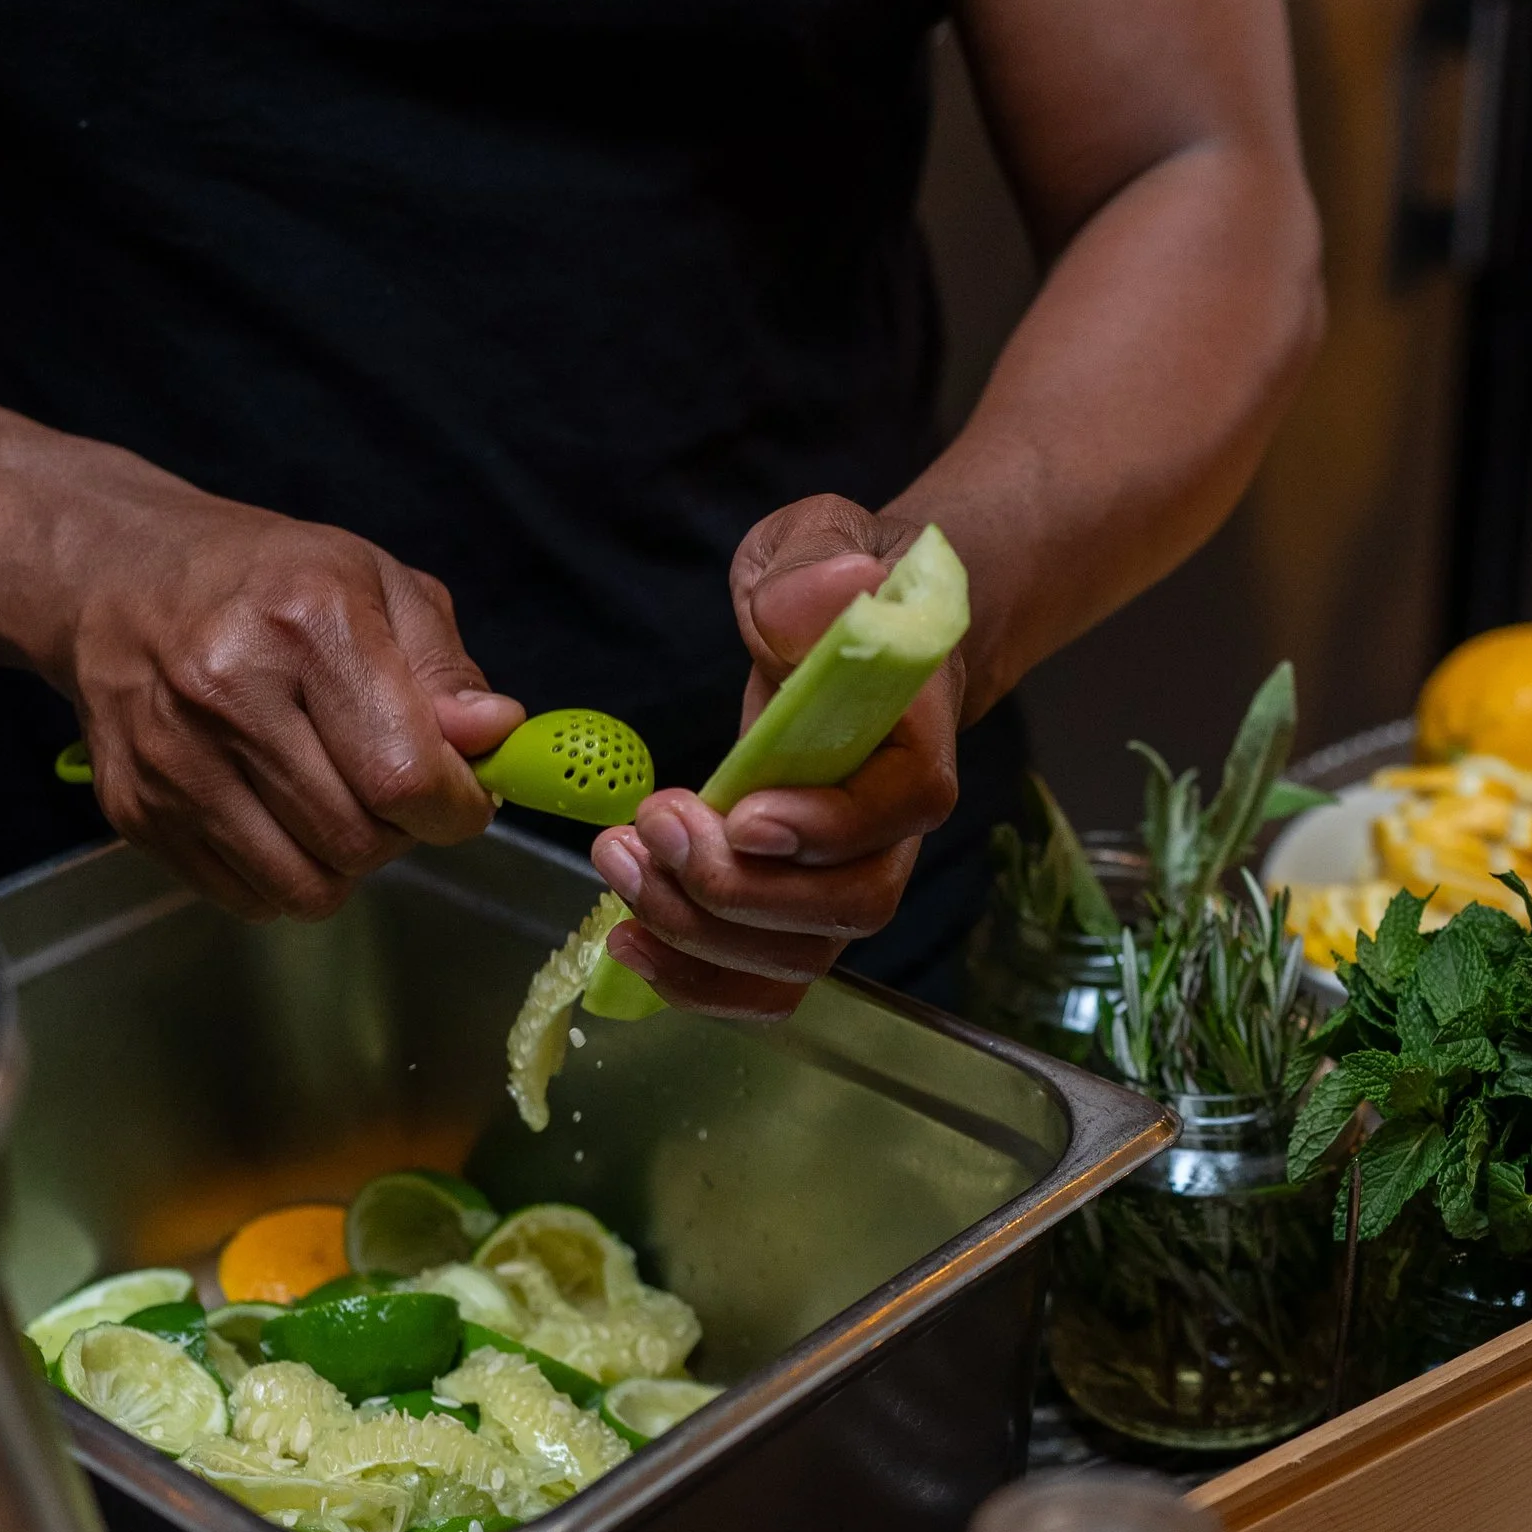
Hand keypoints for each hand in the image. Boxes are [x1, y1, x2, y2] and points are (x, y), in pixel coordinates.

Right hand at [0, 319, 517, 918]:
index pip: (405, 776)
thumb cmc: (267, 581)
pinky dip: (283, 874)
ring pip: (306, 889)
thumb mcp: (378, 586)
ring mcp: (172, 759)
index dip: (456, 808)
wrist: (118, 577)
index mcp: (305, 623)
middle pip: (358, 841)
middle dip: (401, 833)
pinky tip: (278, 812)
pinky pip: (248, 898)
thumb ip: (446, 671)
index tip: (461, 796)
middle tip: (391, 788)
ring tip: (336, 799)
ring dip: (343, 862)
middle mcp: (228, 692)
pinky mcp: (136, 810)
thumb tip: (494, 737)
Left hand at [589, 495, 959, 1021]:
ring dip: (695, 933)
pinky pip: (763, 983)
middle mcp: (892, 833)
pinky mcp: (792, 910)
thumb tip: (840, 586)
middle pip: (844, 907)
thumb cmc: (829, 590)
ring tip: (617, 865)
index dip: (824, 828)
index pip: (901, 809)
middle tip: (648, 827)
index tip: (739, 813)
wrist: (843, 634)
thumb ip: (812, 575)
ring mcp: (842, 880)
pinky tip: (625, 944)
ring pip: (795, 957)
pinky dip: (695, 983)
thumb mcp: (816, 548)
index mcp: (915, 740)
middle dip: (735, 889)